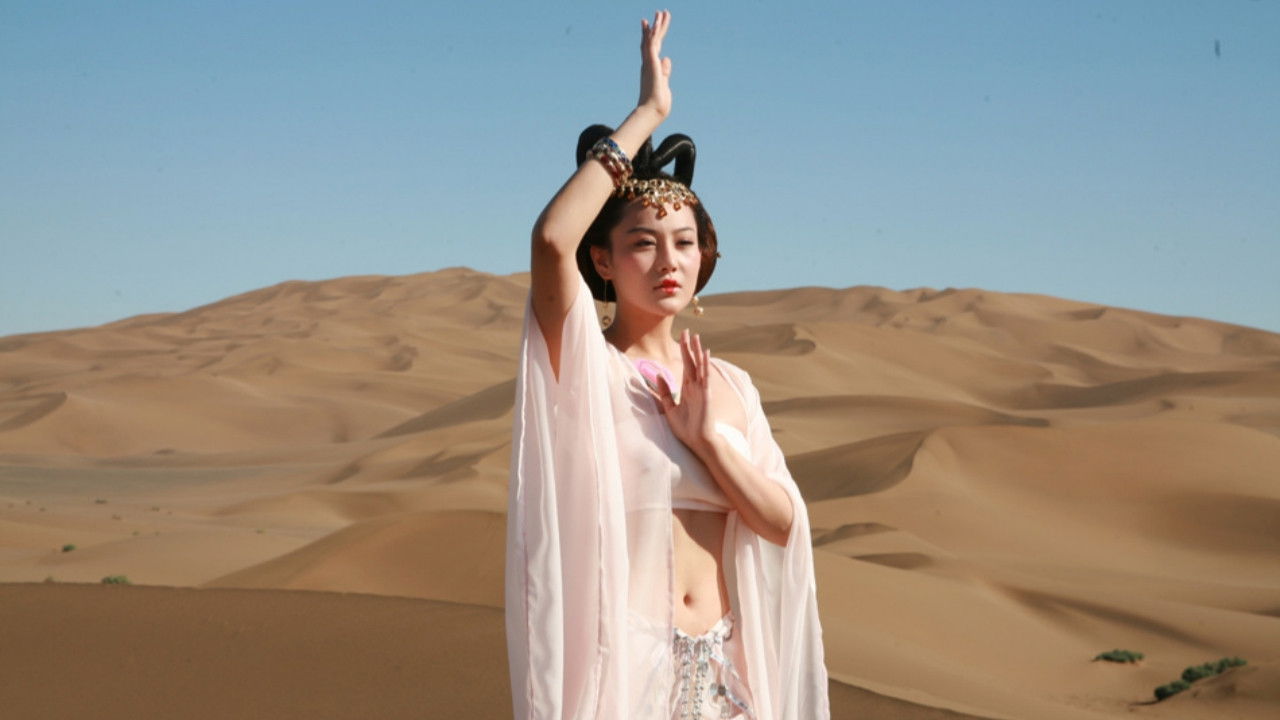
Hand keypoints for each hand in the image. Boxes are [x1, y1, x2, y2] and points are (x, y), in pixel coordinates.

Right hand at [637, 9, 672, 118]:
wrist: (652, 110)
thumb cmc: (658, 102)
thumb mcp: (664, 83)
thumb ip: (665, 71)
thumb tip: (667, 59)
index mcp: (651, 68)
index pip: (651, 48)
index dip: (650, 36)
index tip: (650, 25)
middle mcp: (648, 63)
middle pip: (651, 40)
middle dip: (654, 26)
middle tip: (657, 13)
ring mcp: (649, 62)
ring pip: (653, 39)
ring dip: (657, 25)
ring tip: (661, 12)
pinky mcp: (651, 62)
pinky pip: (652, 43)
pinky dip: (654, 32)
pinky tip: (656, 22)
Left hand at [647, 328, 716, 453]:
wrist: (698, 442)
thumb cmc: (686, 429)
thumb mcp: (669, 408)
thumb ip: (664, 392)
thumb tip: (658, 376)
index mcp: (687, 389)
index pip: (685, 366)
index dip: (683, 352)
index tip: (682, 338)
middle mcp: (695, 386)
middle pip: (691, 362)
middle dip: (688, 346)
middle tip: (686, 330)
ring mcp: (701, 389)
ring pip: (699, 366)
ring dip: (697, 351)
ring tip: (695, 336)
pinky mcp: (705, 395)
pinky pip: (704, 376)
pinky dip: (704, 364)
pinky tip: (704, 353)